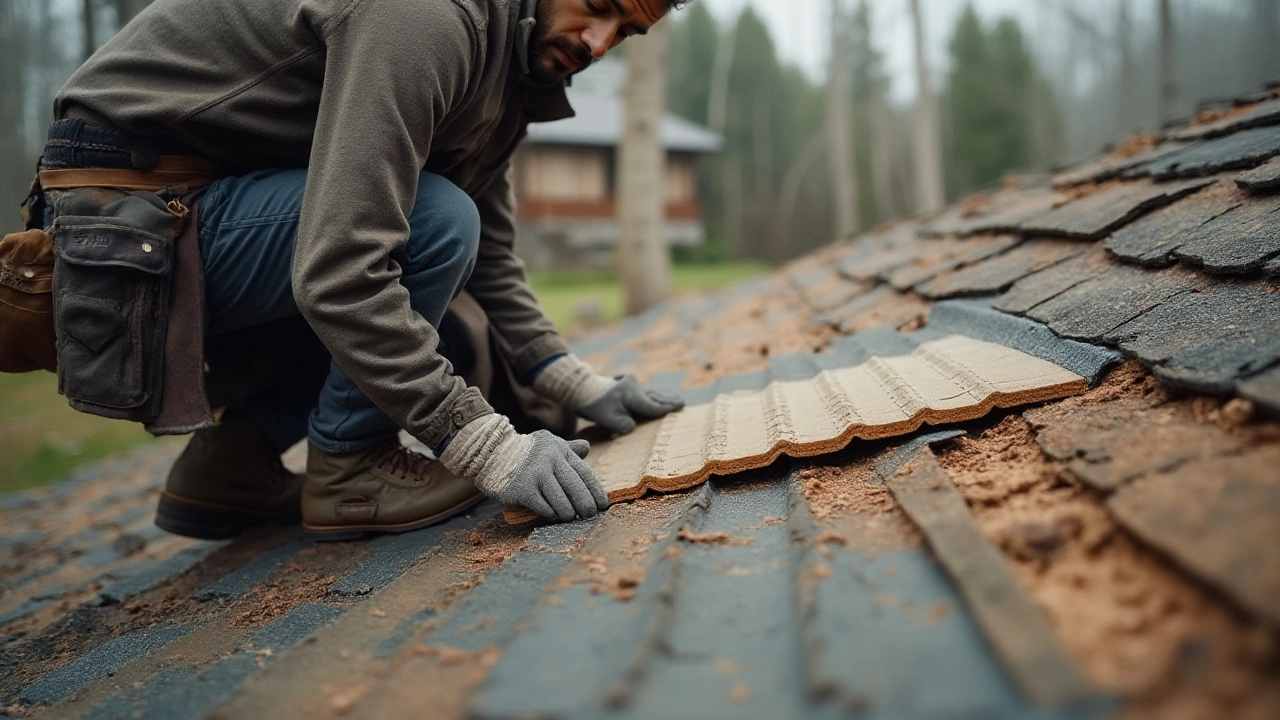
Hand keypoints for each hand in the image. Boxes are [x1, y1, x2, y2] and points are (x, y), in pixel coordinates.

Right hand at [439, 414, 607, 521]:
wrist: (492, 453)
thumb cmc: (525, 451)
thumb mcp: (547, 443)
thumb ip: (568, 448)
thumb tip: (586, 448)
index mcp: (560, 451)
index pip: (585, 473)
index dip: (596, 491)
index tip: (602, 504)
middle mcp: (550, 461)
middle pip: (576, 489)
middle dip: (586, 506)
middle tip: (589, 515)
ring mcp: (536, 475)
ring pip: (562, 502)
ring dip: (568, 513)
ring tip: (570, 517)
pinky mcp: (523, 489)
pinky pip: (543, 508)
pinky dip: (550, 514)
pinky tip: (552, 516)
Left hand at [532, 355, 683, 434]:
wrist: (581, 388)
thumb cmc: (594, 406)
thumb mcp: (606, 418)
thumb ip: (621, 425)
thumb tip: (631, 427)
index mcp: (632, 396)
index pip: (652, 406)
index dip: (665, 409)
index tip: (679, 408)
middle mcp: (634, 388)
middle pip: (654, 398)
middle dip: (667, 401)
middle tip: (681, 403)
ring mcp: (630, 385)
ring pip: (650, 394)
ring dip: (661, 398)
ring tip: (675, 400)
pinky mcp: (626, 386)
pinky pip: (643, 393)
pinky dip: (651, 397)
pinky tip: (657, 398)